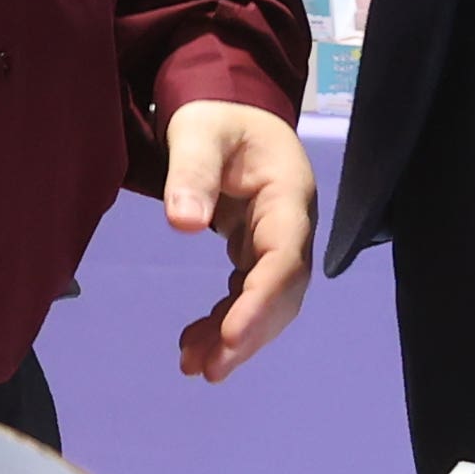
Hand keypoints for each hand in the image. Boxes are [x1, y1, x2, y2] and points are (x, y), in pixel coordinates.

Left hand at [165, 99, 317, 380]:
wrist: (228, 105)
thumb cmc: (216, 114)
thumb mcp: (199, 131)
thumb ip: (192, 172)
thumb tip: (183, 223)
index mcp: (288, 194)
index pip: (284, 257)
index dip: (262, 300)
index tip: (232, 335)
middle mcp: (291, 225)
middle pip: (282, 291)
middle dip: (249, 333)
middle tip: (209, 368)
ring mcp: (276, 241)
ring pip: (267, 302)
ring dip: (235, 337)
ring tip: (194, 366)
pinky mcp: (256, 251)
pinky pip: (246, 296)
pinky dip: (224, 324)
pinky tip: (194, 345)